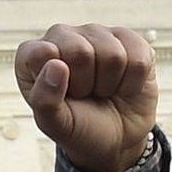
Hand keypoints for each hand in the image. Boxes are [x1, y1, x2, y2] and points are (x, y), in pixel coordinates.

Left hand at [13, 24, 156, 171]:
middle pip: (80, 52)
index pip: (41, 53)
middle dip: (85, 84)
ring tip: (101, 90)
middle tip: (84, 94)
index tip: (61, 95)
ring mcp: (96, 33)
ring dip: (109, 84)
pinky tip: (122, 86)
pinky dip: (133, 83)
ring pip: (113, 55)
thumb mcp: (54, 124)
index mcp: (33, 53)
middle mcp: (62, 36)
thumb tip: (56, 64)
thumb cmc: (77, 126)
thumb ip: (44, 100)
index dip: (57, 82)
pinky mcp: (129, 39)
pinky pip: (139, 59)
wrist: (114, 137)